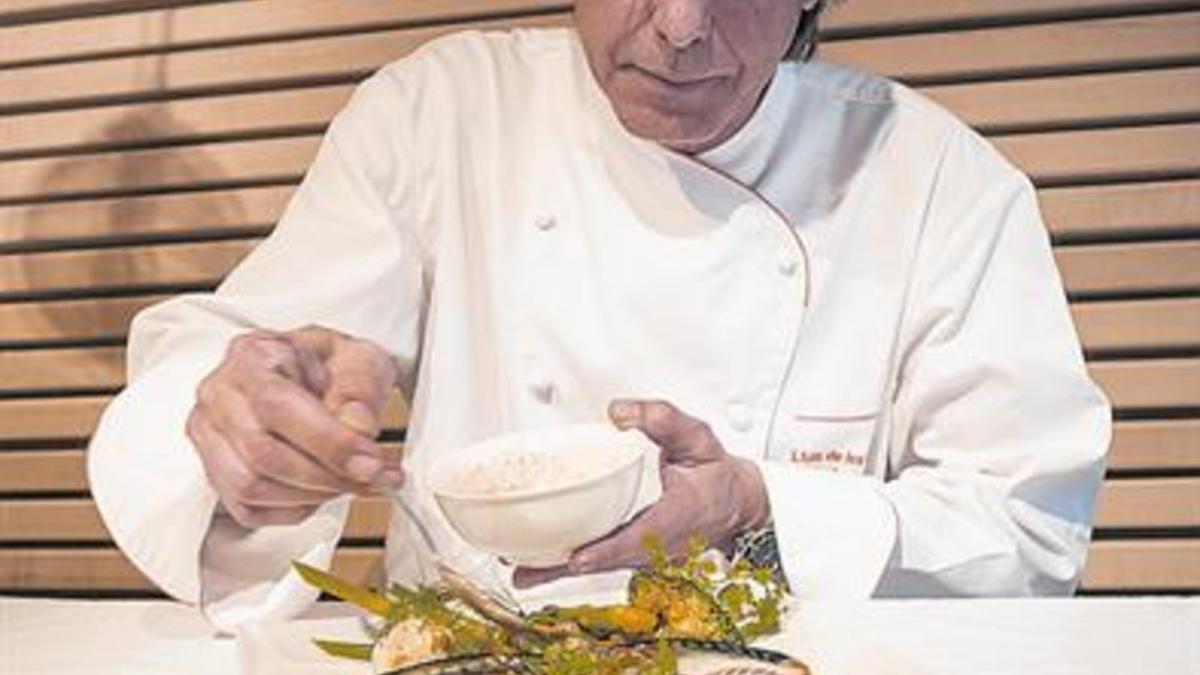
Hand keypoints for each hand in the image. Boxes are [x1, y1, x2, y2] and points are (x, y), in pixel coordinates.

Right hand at [186, 325, 401, 528]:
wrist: (321, 377)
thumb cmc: (333, 366)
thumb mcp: (361, 360)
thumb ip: (361, 391)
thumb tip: (357, 427)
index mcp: (251, 356)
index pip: (276, 405)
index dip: (327, 442)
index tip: (370, 462)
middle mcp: (220, 396)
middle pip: (261, 453)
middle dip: (327, 475)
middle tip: (373, 476)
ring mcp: (211, 437)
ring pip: (251, 487)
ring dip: (314, 495)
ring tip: (355, 482)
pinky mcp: (217, 473)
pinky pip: (250, 509)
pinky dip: (295, 508)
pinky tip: (324, 489)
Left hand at [513, 399, 770, 587]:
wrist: (738, 504)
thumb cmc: (717, 474)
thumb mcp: (697, 438)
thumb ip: (663, 419)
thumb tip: (620, 411)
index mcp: (679, 517)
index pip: (640, 537)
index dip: (608, 549)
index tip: (580, 556)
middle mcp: (662, 544)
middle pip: (609, 561)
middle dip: (568, 567)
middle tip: (527, 572)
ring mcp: (651, 554)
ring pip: (603, 566)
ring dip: (563, 572)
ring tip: (522, 574)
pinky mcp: (640, 555)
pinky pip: (605, 562)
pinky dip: (573, 566)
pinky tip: (542, 567)